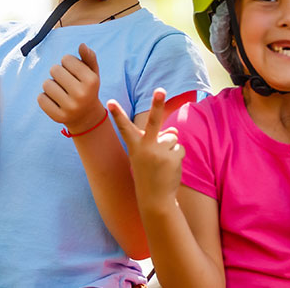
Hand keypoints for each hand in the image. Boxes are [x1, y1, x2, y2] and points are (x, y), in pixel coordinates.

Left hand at [37, 43, 103, 132]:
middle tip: (65, 81)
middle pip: (54, 69)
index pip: (66, 59)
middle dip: (57, 72)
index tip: (73, 72)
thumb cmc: (87, 88)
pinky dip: (45, 97)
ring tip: (60, 91)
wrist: (87, 117)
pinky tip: (55, 100)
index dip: (67, 63)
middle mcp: (82, 94)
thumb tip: (82, 45)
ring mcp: (70, 107)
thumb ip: (89, 57)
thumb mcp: (92, 72)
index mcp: (91, 81)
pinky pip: (41, 98)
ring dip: (51, 84)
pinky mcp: (58, 117)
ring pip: (46, 84)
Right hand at [110, 89, 183, 211]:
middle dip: (156, 104)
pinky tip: (170, 168)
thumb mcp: (149, 155)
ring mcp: (159, 152)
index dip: (117, 114)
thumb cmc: (149, 173)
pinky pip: (180, 149)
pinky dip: (177, 157)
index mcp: (135, 146)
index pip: (124, 127)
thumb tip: (174, 128)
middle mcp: (145, 147)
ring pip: (172, 137)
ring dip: (171, 148)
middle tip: (160, 90)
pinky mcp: (172, 158)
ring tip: (163, 163)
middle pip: (153, 121)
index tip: (109, 102)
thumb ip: (159, 138)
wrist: (155, 199)